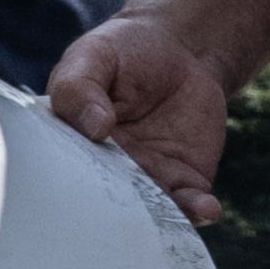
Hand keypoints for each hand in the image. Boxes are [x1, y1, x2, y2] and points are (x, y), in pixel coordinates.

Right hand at [46, 10, 236, 220]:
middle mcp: (104, 169)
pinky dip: (197, 210)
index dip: (70, 186)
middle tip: (129, 216)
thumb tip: (95, 127)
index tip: (83, 190)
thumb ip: (80, 87)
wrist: (180, 51)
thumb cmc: (124, 51)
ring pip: (148, 209)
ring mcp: (145, 176)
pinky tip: (205, 207)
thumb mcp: (93, 56)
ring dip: (162, 217)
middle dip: (117, 214)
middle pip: (106, 200)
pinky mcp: (183, 178)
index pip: (64, 172)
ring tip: (176, 214)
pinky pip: (187, 202)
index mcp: (69, 144)